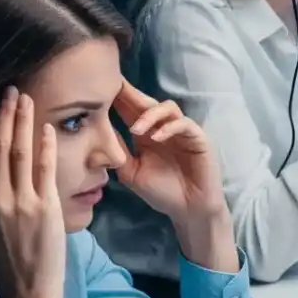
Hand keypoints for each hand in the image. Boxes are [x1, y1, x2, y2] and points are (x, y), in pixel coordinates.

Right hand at [0, 89, 67, 297]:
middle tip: (12, 91)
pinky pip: (45, 170)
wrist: (29, 289)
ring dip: (24, 123)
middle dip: (5, 116)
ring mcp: (19, 204)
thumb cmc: (11, 257)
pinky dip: (46, 146)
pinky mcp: (45, 209)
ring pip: (20, 153)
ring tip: (28, 101)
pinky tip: (48, 128)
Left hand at [113, 83, 227, 233]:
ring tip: (136, 129)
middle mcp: (163, 128)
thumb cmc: (161, 192)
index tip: (99, 88)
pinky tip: (156, 138)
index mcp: (146, 135)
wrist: (188, 209)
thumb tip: (99, 131)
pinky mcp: (198, 138)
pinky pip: (184, 124)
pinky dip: (169, 127)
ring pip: (168, 108)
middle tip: (115, 89)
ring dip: (150, 114)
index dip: (118, 98)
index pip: (131, 110)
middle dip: (131, 95)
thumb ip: (118, 152)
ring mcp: (182, 132)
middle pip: (148, 102)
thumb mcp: (131, 172)